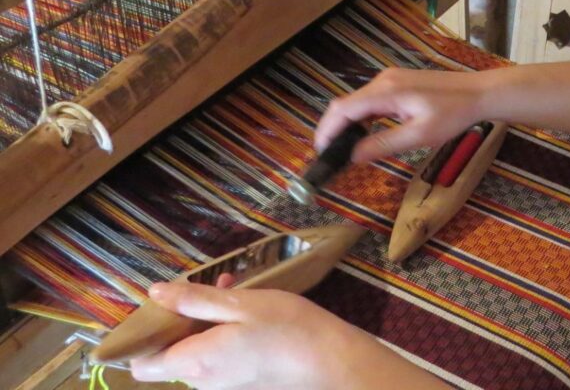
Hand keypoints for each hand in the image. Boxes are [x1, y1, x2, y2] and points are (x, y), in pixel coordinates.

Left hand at [130, 283, 444, 389]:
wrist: (330, 362)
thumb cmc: (286, 328)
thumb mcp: (240, 304)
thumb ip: (194, 300)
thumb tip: (155, 293)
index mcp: (193, 362)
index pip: (141, 364)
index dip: (143, 336)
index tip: (160, 306)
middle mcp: (201, 382)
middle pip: (171, 352)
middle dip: (185, 317)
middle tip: (213, 286)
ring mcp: (222, 386)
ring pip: (197, 350)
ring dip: (208, 320)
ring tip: (236, 290)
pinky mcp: (241, 383)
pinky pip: (218, 357)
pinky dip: (224, 333)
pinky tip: (249, 310)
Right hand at [315, 67, 485, 162]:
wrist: (479, 93)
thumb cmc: (453, 114)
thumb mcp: (420, 135)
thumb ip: (384, 144)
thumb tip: (353, 156)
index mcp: (385, 90)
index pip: (343, 109)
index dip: (327, 130)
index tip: (320, 152)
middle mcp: (383, 81)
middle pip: (346, 104)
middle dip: (333, 129)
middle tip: (328, 156)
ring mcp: (390, 80)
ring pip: (357, 103)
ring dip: (347, 125)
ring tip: (342, 150)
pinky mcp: (398, 83)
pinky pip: (371, 101)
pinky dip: (361, 118)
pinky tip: (363, 135)